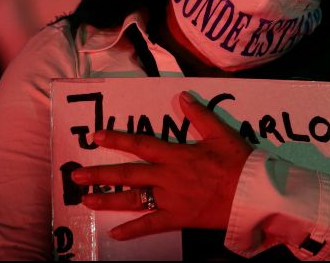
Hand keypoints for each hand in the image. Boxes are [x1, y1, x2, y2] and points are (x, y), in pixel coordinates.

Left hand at [70, 91, 253, 239]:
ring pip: (133, 199)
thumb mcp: (220, 133)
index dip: (117, 140)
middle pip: (128, 174)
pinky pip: (152, 225)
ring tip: (85, 200)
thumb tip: (182, 96)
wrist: (252, 193)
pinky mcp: (178, 218)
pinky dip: (133, 231)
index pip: (140, 144)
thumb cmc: (238, 162)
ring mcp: (171, 199)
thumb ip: (199, 115)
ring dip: (107, 200)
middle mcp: (168, 177)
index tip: (96, 137)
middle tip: (76, 175)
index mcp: (176, 155)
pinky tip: (115, 234)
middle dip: (100, 175)